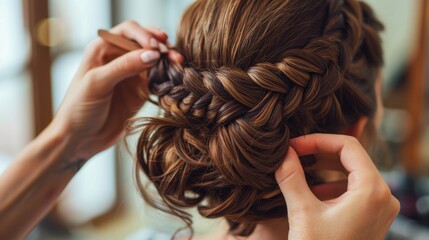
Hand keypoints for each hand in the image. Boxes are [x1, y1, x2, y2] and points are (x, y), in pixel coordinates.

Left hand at [49, 21, 182, 160]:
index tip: (156, 48)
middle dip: (161, 46)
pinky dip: (168, 76)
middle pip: (146, 42)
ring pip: (155, 59)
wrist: (79, 140)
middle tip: (173, 56)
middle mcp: (118, 58)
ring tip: (179, 64)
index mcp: (102, 49)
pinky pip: (158, 78)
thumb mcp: (97, 84)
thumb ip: (124, 67)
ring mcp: (131, 74)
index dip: (145, 35)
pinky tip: (175, 78)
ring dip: (168, 60)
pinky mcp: (140, 90)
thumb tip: (153, 54)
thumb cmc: (78, 109)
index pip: (129, 31)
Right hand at [275, 134, 399, 239]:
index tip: (294, 145)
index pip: (348, 146)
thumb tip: (282, 153)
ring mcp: (379, 207)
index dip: (318, 140)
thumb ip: (291, 177)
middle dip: (319, 153)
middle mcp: (383, 196)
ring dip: (324, 168)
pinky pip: (353, 189)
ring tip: (299, 169)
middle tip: (293, 154)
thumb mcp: (302, 212)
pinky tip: (311, 190)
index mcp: (372, 191)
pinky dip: (331, 184)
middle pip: (351, 157)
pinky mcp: (371, 216)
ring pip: (351, 172)